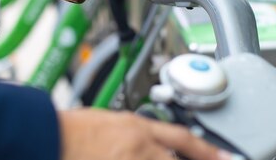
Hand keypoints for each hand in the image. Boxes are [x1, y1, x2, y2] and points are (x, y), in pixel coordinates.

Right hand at [59, 109, 234, 159]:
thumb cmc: (74, 128)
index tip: (228, 159)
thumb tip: (159, 145)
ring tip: (153, 155)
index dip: (209, 151)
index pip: (184, 139)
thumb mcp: (113, 121)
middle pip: (178, 158)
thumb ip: (139, 133)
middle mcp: (139, 150)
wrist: (47, 136)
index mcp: (139, 128)